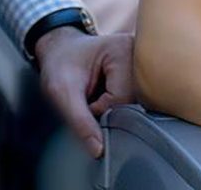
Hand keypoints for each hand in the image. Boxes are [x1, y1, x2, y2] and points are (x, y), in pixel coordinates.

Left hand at [32, 28, 135, 156]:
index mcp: (122, 49)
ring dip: (114, 108)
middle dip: (110, 110)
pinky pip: (135, 102)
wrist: (59, 51)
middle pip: (133, 103)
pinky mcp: (139, 74)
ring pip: (135, 105)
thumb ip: (80, 121)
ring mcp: (141, 64)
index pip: (122, 99)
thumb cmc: (59, 64)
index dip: (100, 109)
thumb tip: (98, 151)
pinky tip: (106, 93)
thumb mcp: (62, 92)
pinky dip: (118, 105)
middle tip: (91, 97)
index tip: (85, 99)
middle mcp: (138, 54)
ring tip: (98, 93)